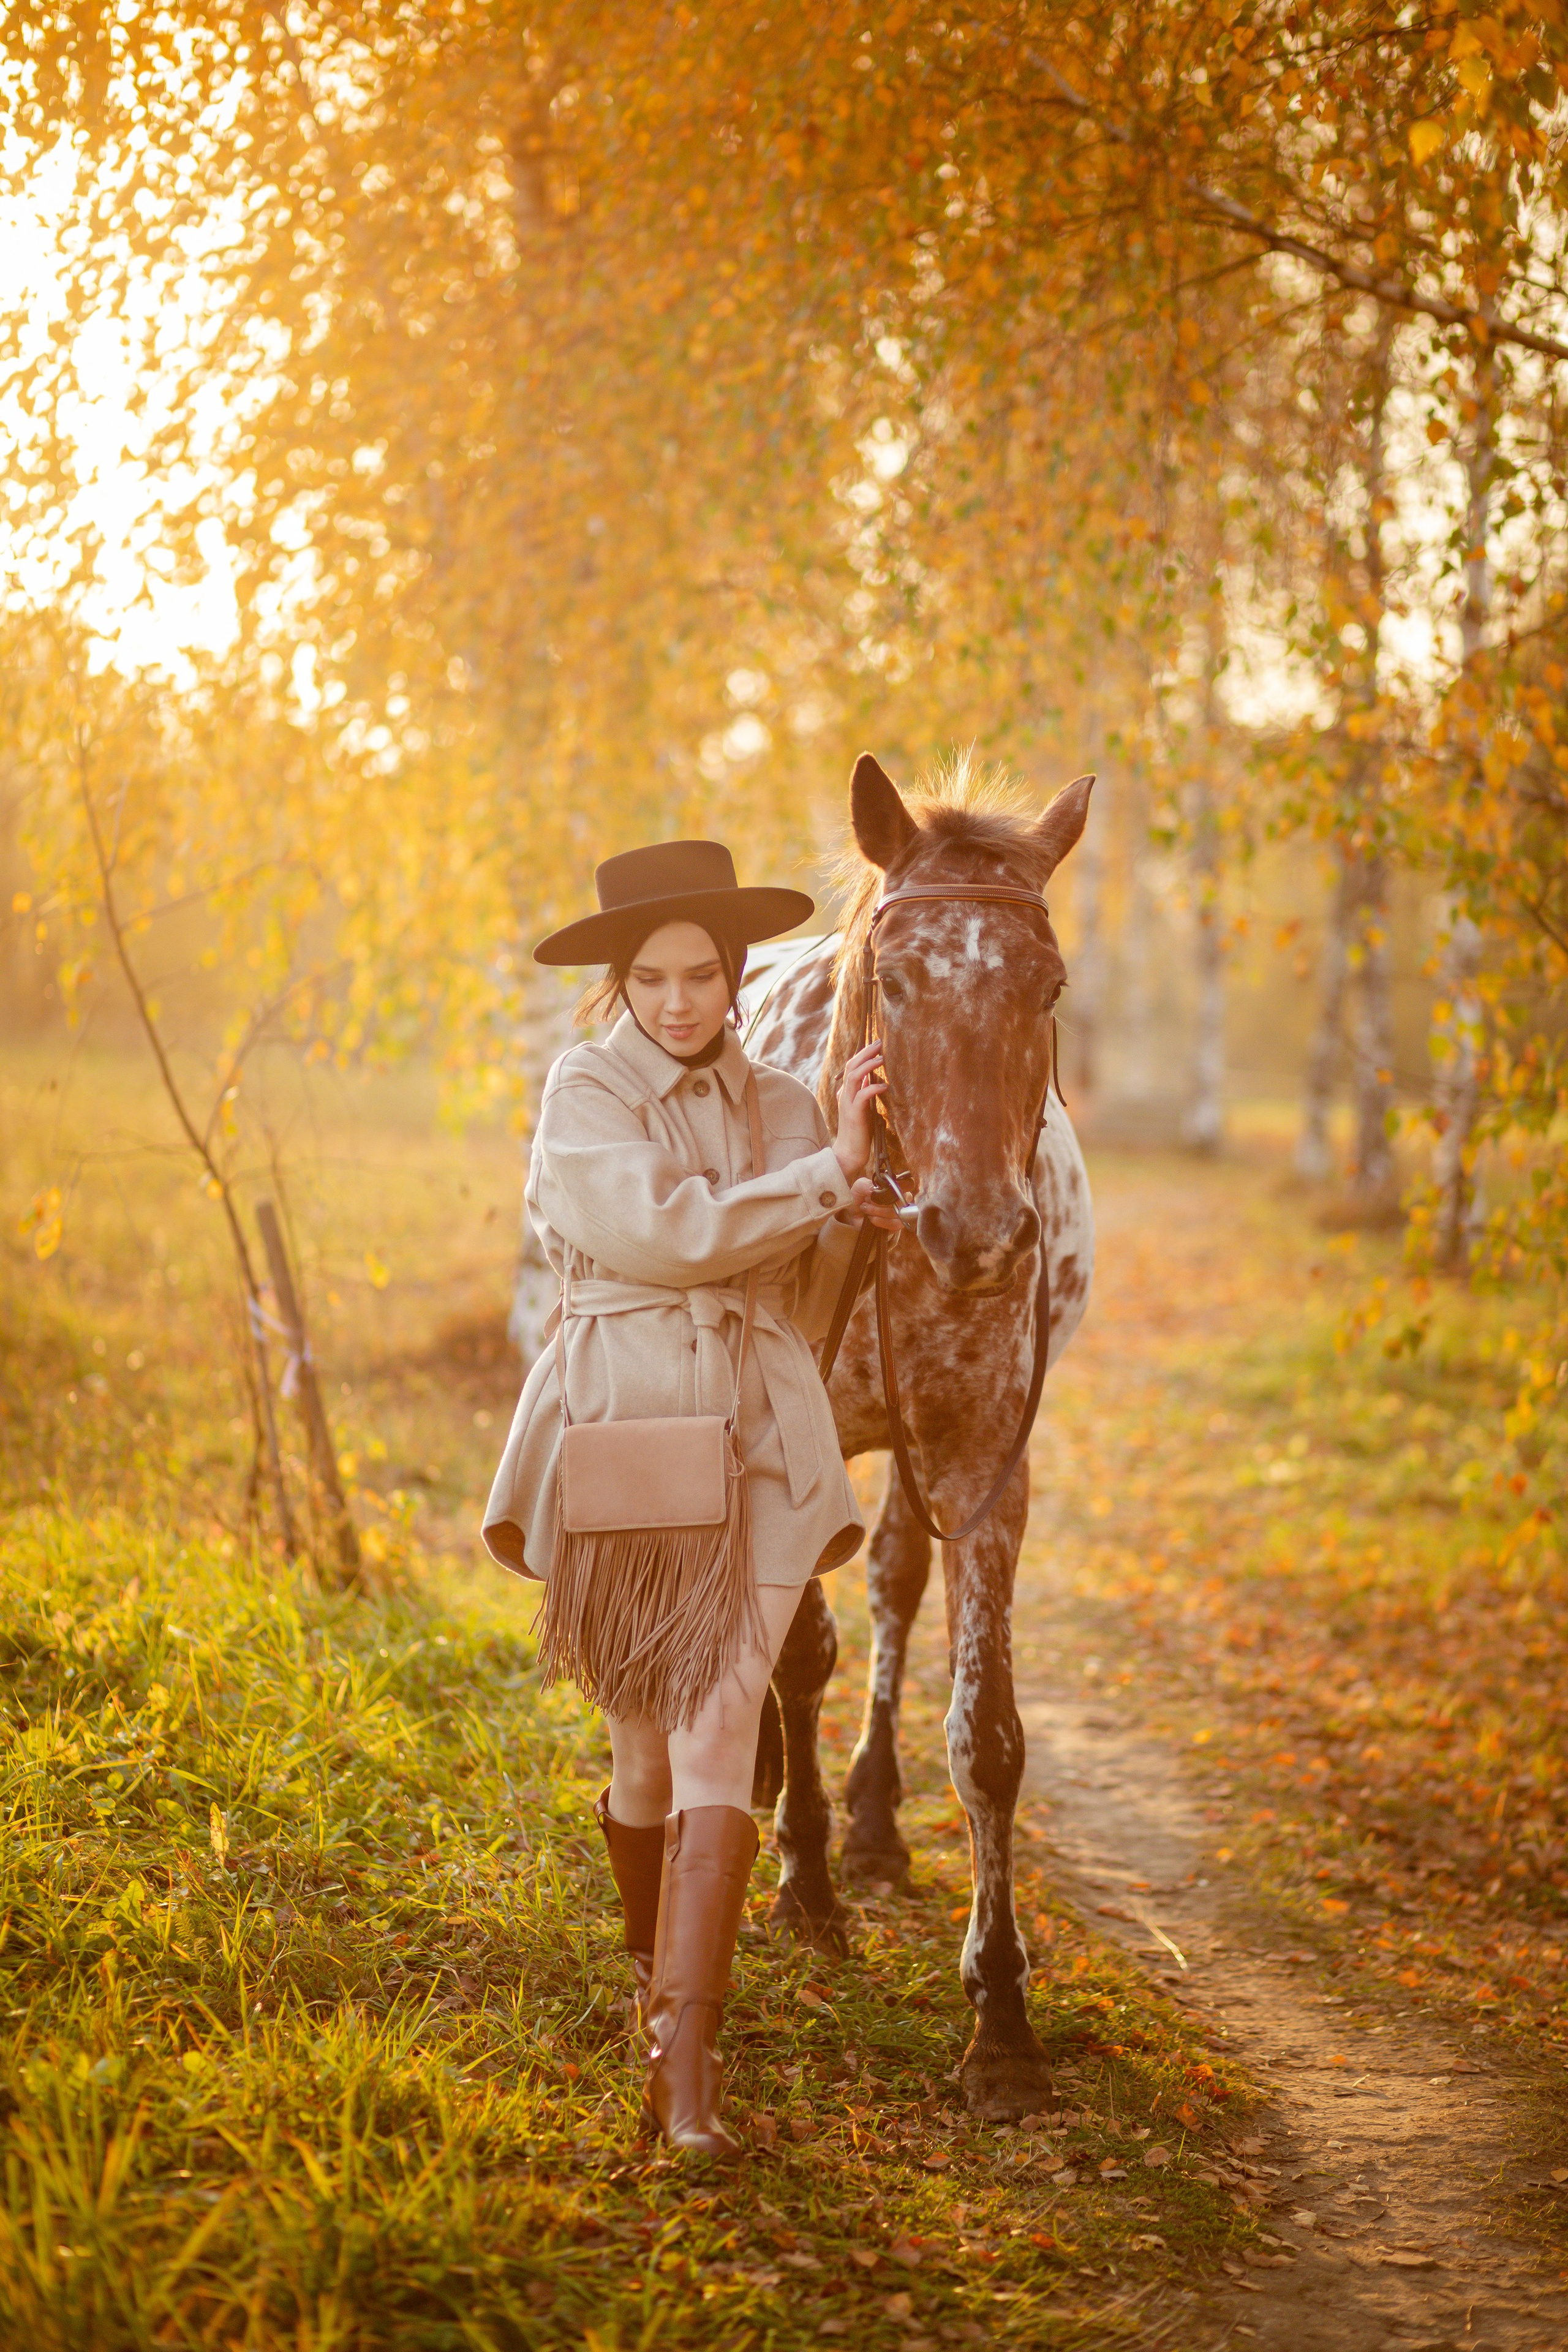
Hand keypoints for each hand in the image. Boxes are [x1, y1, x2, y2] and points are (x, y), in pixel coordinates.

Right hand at [833, 1040, 886, 1185]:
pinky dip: (873, 1088)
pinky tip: (884, 1085)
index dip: (863, 1054)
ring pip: (854, 1077)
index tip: (877, 1044)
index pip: (852, 1066)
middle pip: (851, 1066)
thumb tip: (872, 1078)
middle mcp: (844, 1094)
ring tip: (882, 1058)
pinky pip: (862, 1096)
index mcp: (846, 1092)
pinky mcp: (853, 1114)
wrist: (850, 1152)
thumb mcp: (863, 1107)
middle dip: (865, 1053)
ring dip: (868, 1066)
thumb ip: (865, 1092)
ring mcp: (847, 1103)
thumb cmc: (860, 1131)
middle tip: (880, 1042)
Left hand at [846, 1175, 901, 1235]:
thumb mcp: (859, 1187)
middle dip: (881, 1201)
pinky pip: (895, 1224)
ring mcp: (900, 1214)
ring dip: (878, 1211)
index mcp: (895, 1187)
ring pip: (897, 1213)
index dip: (902, 1186)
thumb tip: (878, 1190)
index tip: (888, 1189)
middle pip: (902, 1200)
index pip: (908, 1184)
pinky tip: (871, 1218)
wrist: (851, 1215)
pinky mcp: (896, 1226)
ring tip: (866, 1209)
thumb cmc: (858, 1198)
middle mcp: (900, 1199)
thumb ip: (868, 1185)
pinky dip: (881, 1221)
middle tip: (867, 1200)